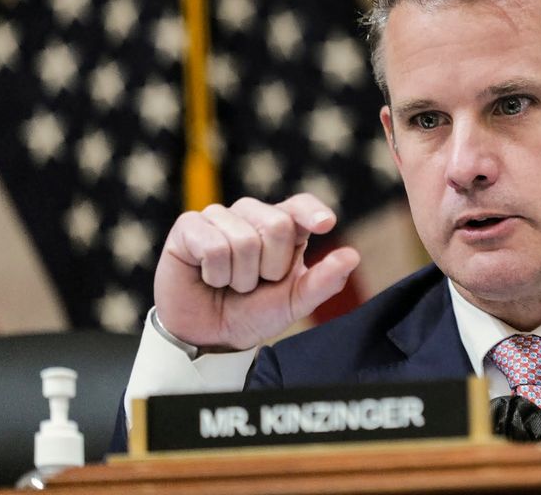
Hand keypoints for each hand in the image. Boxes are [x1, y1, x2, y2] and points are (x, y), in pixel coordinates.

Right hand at [153, 193, 360, 350]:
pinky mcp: (188, 227)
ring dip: (240, 276)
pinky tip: (208, 278)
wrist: (208, 336)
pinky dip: (215, 274)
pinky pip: (213, 246)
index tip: (325, 225)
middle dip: (270, 267)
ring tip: (231, 283)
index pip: (300, 205)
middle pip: (277, 225)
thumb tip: (352, 256)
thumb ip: (324, 281)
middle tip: (255, 283)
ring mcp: (219, 217)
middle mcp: (252, 215)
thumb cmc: (253, 313)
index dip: (312, 212)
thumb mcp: (294, 302)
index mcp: (283, 227)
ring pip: (244, 239)